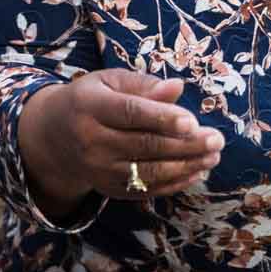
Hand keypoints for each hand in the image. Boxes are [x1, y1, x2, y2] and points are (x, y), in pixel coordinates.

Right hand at [17, 68, 222, 214]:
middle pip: (144, 145)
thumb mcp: (110, 81)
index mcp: (90, 106)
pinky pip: (144, 190)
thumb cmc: (92, 99)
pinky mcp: (107, 188)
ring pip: (147, 171)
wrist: (53, 136)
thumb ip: (144, 85)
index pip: (130, 114)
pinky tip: (196, 172)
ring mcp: (98, 169)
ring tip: (213, 156)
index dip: (162, 118)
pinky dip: (173, 184)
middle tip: (217, 139)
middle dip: (185, 144)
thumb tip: (178, 88)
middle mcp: (91, 141)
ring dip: (186, 166)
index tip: (193, 121)